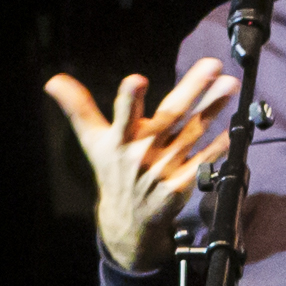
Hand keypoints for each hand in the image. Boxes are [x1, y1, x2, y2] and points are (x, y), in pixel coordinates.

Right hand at [42, 57, 235, 267]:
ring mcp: (165, 169)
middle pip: (170, 116)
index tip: (136, 80)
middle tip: (212, 65)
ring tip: (229, 84)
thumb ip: (78, 107)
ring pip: (193, 133)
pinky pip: (203, 162)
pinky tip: (233, 128)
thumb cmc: (112, 170)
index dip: (129, 99)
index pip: (123, 115)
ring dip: (213, 108)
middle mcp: (143, 153)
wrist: (128, 220)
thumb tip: (52, 81)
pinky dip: (218, 146)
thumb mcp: (92, 139)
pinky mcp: (181, 184)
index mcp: (120, 140)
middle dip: (192, 90)